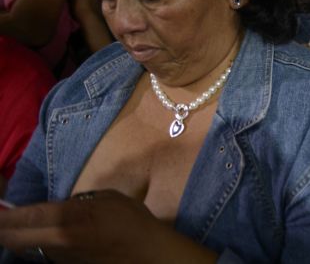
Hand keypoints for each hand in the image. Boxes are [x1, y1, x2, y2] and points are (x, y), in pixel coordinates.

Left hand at [0, 190, 214, 263]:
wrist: (149, 256)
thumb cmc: (133, 222)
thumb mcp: (107, 199)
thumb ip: (78, 202)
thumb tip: (61, 206)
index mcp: (66, 221)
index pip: (21, 218)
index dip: (2, 214)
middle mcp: (54, 243)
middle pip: (11, 239)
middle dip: (3, 227)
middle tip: (2, 216)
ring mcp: (57, 259)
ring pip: (25, 247)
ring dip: (19, 236)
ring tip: (21, 223)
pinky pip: (43, 252)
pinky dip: (38, 243)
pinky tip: (48, 234)